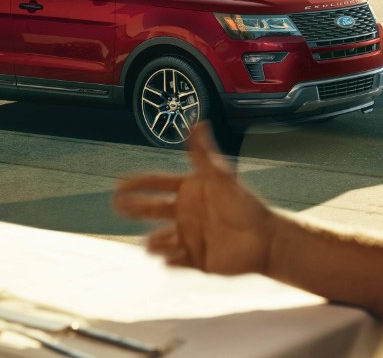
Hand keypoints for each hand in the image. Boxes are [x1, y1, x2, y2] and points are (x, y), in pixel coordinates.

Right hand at [113, 123, 276, 276]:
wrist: (266, 240)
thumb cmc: (246, 205)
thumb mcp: (221, 177)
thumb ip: (204, 152)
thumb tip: (197, 120)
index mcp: (189, 191)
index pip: (157, 184)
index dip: (138, 183)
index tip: (119, 182)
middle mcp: (185, 213)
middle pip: (150, 209)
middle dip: (132, 207)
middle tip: (116, 205)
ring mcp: (189, 237)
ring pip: (159, 239)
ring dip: (154, 241)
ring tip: (154, 243)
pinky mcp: (196, 260)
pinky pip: (175, 262)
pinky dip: (169, 261)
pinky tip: (170, 259)